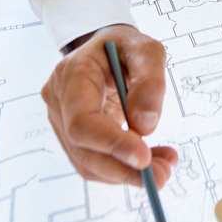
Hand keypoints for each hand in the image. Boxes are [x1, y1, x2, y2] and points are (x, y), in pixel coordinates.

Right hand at [41, 24, 177, 186]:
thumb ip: (150, 83)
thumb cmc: (125, 46)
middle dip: (123, 168)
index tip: (143, 158)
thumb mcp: (147, 50)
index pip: (82, 121)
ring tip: (162, 168)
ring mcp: (62, 119)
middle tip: (161, 175)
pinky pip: (93, 159)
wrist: (108, 48)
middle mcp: (59, 100)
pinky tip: (150, 160)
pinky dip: (121, 167)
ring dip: (125, 172)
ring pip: (88, 161)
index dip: (111, 144)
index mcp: (73, 73)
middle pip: (83, 149)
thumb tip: (146, 126)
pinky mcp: (73, 134)